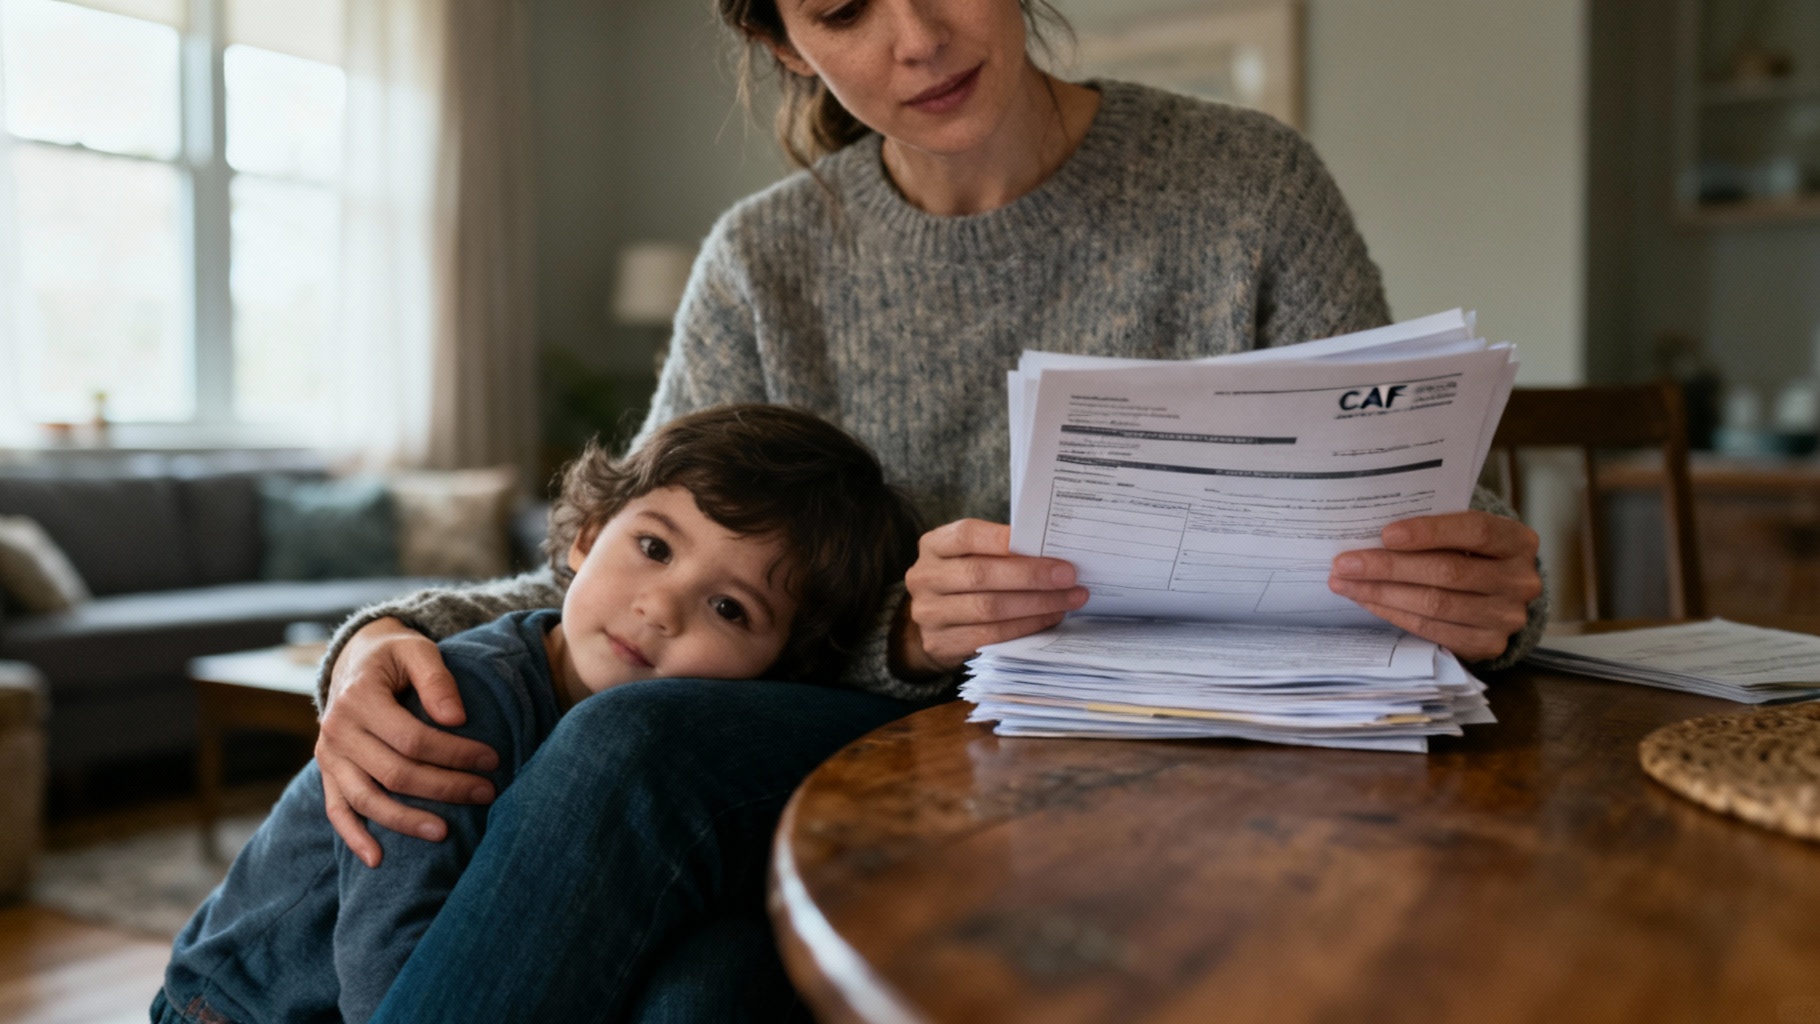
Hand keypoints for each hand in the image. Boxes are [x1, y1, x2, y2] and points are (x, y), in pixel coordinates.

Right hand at [316, 617, 499, 866]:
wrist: (355, 659)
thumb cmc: (395, 656)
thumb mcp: (416, 650)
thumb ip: (437, 680)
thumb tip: (456, 719)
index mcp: (359, 698)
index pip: (412, 738)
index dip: (454, 753)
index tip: (492, 760)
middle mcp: (337, 730)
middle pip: (394, 772)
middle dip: (444, 787)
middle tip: (486, 793)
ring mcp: (329, 755)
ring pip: (366, 799)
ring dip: (406, 821)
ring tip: (445, 832)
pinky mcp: (328, 773)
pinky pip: (337, 810)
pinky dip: (354, 837)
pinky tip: (378, 860)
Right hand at [899, 519, 1088, 674]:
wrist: (934, 624)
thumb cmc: (964, 581)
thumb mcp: (971, 557)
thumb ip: (1000, 552)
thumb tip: (1052, 554)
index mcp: (933, 546)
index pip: (967, 536)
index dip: (1005, 539)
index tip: (1047, 544)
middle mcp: (925, 578)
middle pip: (981, 575)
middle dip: (1031, 575)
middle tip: (1068, 576)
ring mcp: (929, 613)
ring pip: (989, 609)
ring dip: (1036, 604)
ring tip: (1069, 599)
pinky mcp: (941, 644)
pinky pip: (990, 636)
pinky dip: (1025, 627)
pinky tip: (1049, 618)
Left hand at [1327, 511, 1542, 661]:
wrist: (1497, 593)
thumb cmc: (1470, 552)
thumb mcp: (1466, 533)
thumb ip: (1436, 530)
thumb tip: (1372, 533)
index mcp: (1517, 540)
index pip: (1475, 531)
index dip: (1429, 532)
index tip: (1385, 533)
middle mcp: (1519, 580)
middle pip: (1448, 572)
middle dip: (1389, 567)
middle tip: (1345, 563)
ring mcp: (1507, 616)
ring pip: (1436, 604)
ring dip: (1382, 594)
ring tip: (1345, 583)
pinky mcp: (1488, 644)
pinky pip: (1432, 630)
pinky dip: (1394, 614)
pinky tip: (1368, 602)